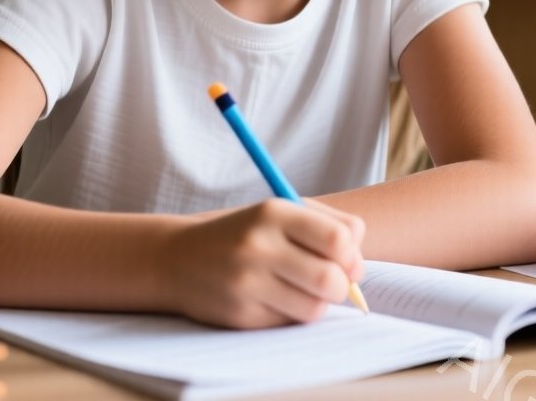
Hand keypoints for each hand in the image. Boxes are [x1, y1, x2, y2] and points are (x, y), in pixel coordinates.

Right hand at [164, 199, 365, 328]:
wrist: (177, 259)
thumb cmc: (246, 233)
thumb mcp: (283, 212)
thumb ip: (331, 226)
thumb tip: (358, 267)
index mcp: (272, 212)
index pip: (338, 239)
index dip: (352, 255)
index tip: (347, 261)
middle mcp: (258, 246)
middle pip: (330, 279)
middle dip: (341, 285)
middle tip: (331, 282)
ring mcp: (246, 283)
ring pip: (314, 308)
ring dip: (317, 302)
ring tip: (301, 289)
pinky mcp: (239, 315)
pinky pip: (288, 324)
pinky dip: (291, 315)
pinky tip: (274, 299)